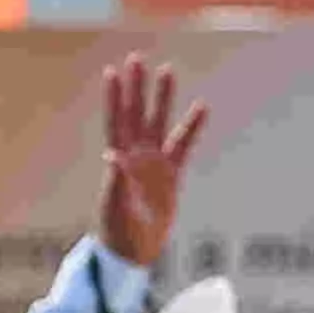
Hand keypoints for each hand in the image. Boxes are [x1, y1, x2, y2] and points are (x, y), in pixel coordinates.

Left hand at [93, 57, 208, 273]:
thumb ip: (114, 181)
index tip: (113, 72)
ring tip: (167, 70)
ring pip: (159, 123)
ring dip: (162, 98)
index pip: (116, 121)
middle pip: (136, 114)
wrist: (133, 253)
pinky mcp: (171, 175)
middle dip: (137, 87)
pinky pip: (183, 145)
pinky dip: (192, 127)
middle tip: (138, 58)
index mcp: (119, 160)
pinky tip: (202, 106)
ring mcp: (153, 163)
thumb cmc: (118, 233)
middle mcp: (135, 156)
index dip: (114, 98)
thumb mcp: (115, 208)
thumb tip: (111, 154)